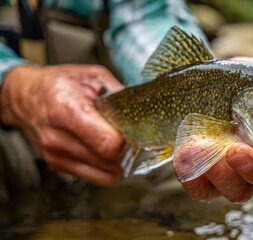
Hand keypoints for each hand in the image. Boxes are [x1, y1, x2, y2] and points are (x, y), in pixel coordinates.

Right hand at [0, 65, 124, 184]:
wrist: (26, 96)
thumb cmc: (60, 84)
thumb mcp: (93, 76)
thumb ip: (119, 94)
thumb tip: (142, 111)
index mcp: (66, 109)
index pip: (108, 143)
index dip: (129, 140)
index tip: (135, 131)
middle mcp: (57, 137)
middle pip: (108, 160)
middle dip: (127, 151)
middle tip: (130, 136)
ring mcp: (55, 155)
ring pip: (105, 174)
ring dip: (118, 162)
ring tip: (117, 142)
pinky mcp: (58, 166)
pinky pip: (95, 177)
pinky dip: (107, 167)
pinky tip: (105, 150)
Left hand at [179, 57, 252, 202]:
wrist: (195, 82)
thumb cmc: (237, 80)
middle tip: (239, 150)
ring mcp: (238, 173)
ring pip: (242, 192)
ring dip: (226, 176)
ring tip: (208, 151)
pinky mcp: (208, 178)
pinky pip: (204, 191)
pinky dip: (196, 177)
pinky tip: (184, 155)